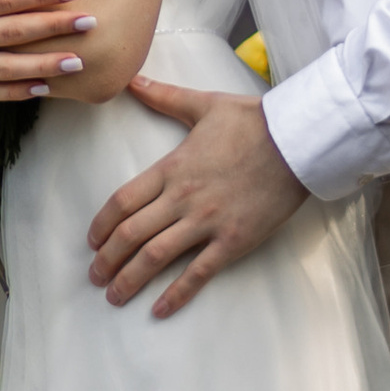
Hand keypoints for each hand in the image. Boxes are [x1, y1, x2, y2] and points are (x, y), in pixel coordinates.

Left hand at [86, 82, 308, 317]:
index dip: (101, 226)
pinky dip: (176, 294)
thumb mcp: (203, 105)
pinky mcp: (233, 240)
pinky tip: (159, 310)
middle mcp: (182, 198)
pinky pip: (198, 273)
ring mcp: (207, 222)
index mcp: (172, 168)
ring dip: (129, 280)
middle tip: (94, 276)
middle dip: (107, 260)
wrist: (298, 140)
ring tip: (114, 296)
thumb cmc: (253, 122)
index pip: (122, 202)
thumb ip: (163, 97)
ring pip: (155, 257)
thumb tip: (132, 80)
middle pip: (130, 234)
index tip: (91, 241)